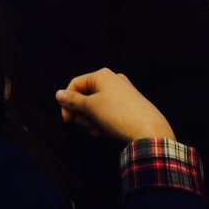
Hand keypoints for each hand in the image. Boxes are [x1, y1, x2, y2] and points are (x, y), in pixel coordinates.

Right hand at [55, 67, 174, 141]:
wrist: (150, 132)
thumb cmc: (117, 115)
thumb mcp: (91, 108)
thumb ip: (73, 101)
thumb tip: (59, 94)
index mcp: (102, 75)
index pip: (75, 84)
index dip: (67, 103)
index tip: (67, 121)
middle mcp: (113, 80)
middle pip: (86, 95)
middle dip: (83, 113)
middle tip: (87, 127)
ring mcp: (123, 92)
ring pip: (97, 105)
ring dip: (92, 120)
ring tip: (98, 131)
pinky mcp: (131, 105)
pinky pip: (109, 111)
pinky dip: (104, 121)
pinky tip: (106, 133)